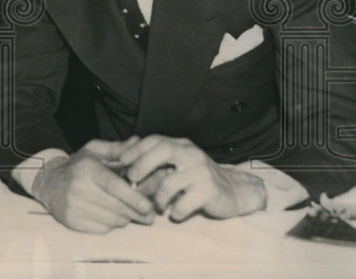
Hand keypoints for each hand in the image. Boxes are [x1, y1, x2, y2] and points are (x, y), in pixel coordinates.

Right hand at [32, 139, 155, 233]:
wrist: (49, 183)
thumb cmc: (78, 166)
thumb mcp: (95, 151)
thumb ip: (117, 148)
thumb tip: (138, 141)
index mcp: (87, 168)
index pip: (114, 186)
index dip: (134, 198)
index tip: (148, 206)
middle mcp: (78, 187)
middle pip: (116, 206)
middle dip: (136, 212)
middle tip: (149, 215)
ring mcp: (74, 206)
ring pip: (112, 220)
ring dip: (125, 218)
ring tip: (129, 212)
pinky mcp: (72, 221)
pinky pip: (102, 228)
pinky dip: (111, 224)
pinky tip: (112, 216)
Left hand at [120, 135, 266, 220]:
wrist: (233, 192)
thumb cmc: (197, 180)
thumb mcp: (177, 166)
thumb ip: (156, 164)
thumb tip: (126, 169)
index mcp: (181, 146)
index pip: (155, 140)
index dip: (136, 149)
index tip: (121, 160)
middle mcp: (191, 154)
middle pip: (162, 151)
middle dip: (142, 165)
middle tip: (132, 179)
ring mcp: (201, 172)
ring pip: (170, 182)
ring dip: (158, 197)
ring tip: (158, 206)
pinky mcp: (209, 191)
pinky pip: (184, 203)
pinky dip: (176, 212)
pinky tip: (175, 214)